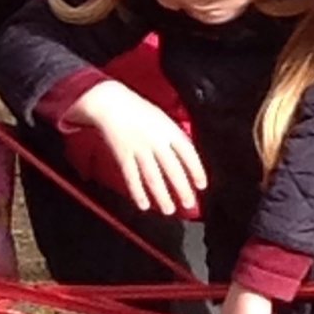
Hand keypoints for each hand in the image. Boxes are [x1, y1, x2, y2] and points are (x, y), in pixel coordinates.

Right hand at [66, 80, 206, 215]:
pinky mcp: (123, 156)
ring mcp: (139, 149)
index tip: (201, 185)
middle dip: (182, 189)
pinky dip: (138, 192)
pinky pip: (132, 178)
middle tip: (189, 204)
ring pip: (153, 177)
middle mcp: (156, 141)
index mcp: (169, 130)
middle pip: (172, 169)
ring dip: (162, 196)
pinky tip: (144, 205)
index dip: (196, 170)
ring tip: (169, 210)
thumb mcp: (163, 119)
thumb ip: (174, 138)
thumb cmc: (140, 112)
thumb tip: (187, 160)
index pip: (188, 153)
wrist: (112, 103)